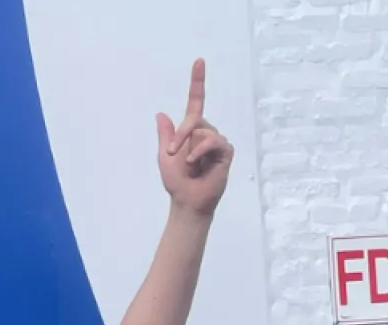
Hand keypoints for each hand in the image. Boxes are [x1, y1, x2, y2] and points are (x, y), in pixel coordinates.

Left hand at [155, 59, 234, 216]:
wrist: (187, 200)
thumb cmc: (176, 180)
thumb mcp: (165, 155)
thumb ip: (166, 135)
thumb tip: (161, 114)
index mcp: (191, 131)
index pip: (196, 102)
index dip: (197, 82)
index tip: (199, 61)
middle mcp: (206, 132)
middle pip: (195, 119)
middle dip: (181, 135)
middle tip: (174, 152)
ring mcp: (217, 141)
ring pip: (203, 131)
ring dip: (190, 147)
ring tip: (188, 164)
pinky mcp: (226, 151)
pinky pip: (213, 141)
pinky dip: (200, 151)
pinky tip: (195, 164)